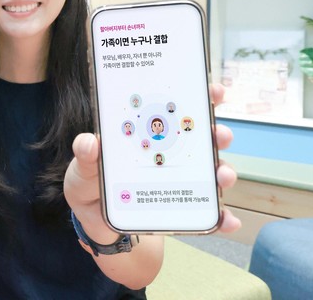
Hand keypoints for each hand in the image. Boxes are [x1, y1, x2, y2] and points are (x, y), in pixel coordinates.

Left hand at [63, 84, 240, 241]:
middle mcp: (170, 153)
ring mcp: (179, 180)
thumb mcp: (84, 166)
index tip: (213, 91)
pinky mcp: (182, 207)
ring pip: (211, 172)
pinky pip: (207, 212)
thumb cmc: (90, 183)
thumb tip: (88, 142)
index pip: (178, 110)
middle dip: (218, 134)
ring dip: (224, 172)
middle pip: (203, 139)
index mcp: (149, 134)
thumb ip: (86, 155)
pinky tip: (228, 220)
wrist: (92, 219)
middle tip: (219, 135)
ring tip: (222, 176)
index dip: (200, 97)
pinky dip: (222, 216)